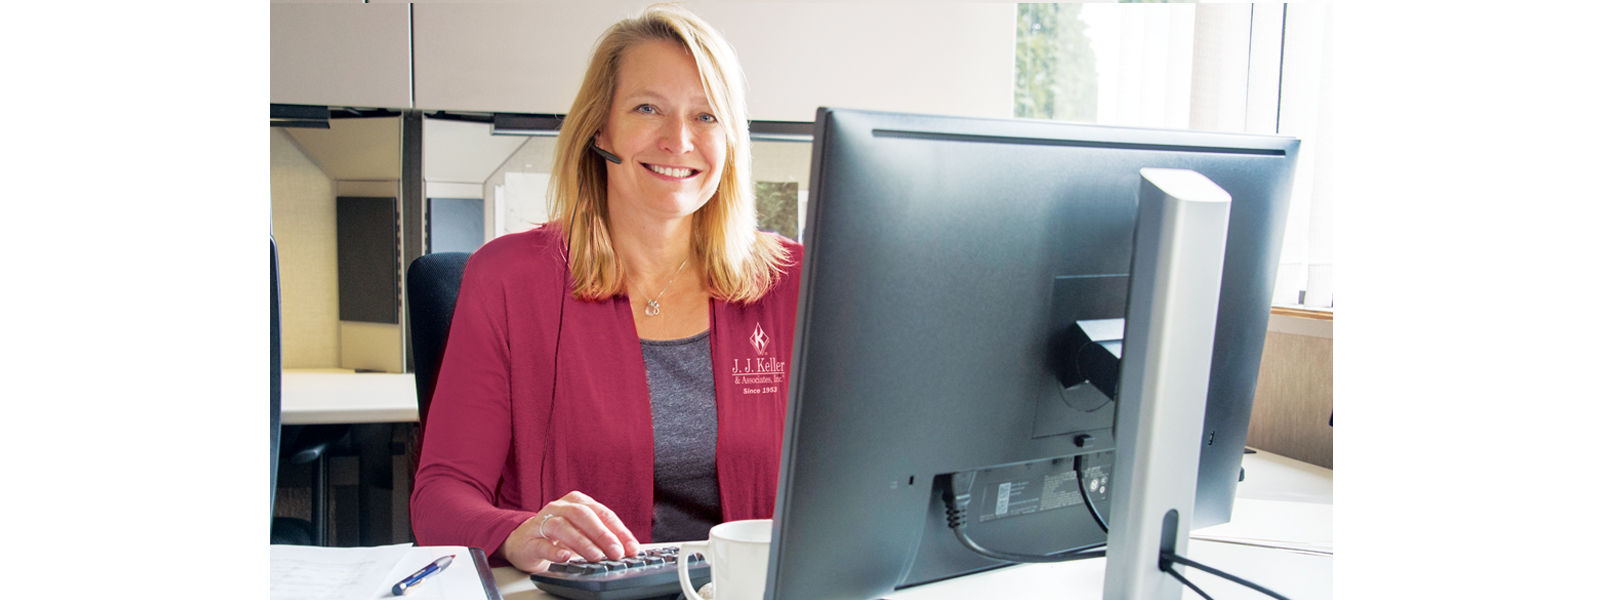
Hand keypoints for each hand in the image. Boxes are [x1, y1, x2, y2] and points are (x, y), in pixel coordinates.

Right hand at [499, 491, 642, 571]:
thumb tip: (627, 549)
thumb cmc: (558, 536)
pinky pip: (542, 544)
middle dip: (603, 534)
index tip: (632, 548)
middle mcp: (560, 507)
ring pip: (563, 527)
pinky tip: (565, 557)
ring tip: (596, 556)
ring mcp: (543, 521)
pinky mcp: (530, 539)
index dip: (619, 531)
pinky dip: (554, 550)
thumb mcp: (582, 532)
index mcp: (578, 502)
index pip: (603, 513)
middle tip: (617, 552)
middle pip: (584, 515)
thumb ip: (602, 537)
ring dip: (582, 542)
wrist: (523, 541)